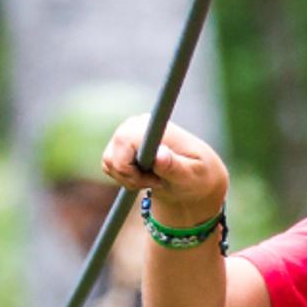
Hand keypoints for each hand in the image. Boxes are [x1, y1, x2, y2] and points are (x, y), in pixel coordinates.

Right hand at [102, 117, 230, 230]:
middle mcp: (136, 124)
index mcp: (154, 126)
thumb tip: (159, 154)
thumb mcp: (191, 176)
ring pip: (108, 162)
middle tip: (156, 182)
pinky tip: (144, 177)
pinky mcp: (121, 144)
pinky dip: (123, 177)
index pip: (124, 141)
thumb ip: (174, 166)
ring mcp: (126, 132)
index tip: (155, 179)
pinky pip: (108, 165)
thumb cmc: (198, 175)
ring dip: (127, 179)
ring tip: (153, 180)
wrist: (194, 176)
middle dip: (130, 177)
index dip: (130, 168)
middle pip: (113, 157)